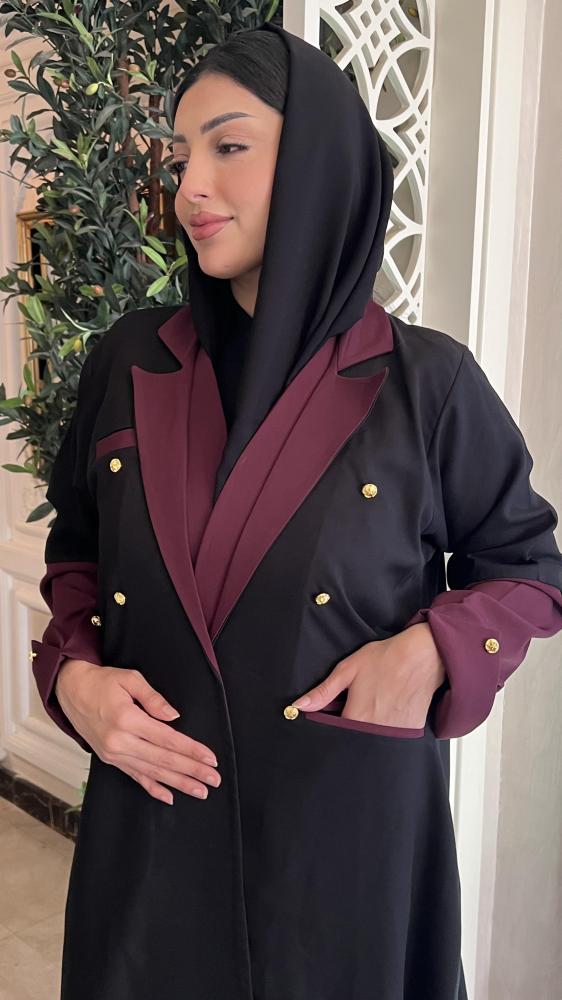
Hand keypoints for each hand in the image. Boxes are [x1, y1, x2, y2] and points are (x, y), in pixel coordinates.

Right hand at [55, 658, 220, 804]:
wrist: (71, 691)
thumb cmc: (102, 682)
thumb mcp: (130, 679)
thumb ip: (154, 698)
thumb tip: (174, 717)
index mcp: (127, 720)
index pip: (167, 740)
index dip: (191, 750)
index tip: (211, 759)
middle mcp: (120, 742)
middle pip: (163, 760)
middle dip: (192, 771)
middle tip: (214, 780)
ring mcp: (114, 754)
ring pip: (152, 773)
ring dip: (178, 783)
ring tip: (200, 791)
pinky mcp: (111, 759)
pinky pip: (135, 777)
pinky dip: (153, 788)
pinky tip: (169, 797)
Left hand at [291, 623, 445, 728]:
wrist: (423, 655)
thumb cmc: (385, 659)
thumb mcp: (348, 670)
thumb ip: (323, 692)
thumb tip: (300, 705)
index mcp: (356, 717)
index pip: (336, 732)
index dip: (335, 721)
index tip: (339, 710)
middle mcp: (375, 730)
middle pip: (355, 737)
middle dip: (353, 724)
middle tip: (363, 700)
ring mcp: (395, 733)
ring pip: (374, 737)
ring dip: (371, 726)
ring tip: (379, 701)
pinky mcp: (411, 731)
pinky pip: (394, 735)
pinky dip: (390, 725)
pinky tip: (392, 705)